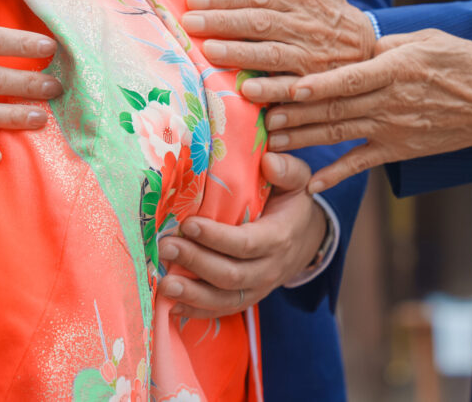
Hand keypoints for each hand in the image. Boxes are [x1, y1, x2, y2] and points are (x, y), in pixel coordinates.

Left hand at [156, 152, 325, 318]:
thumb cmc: (292, 203)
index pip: (246, 243)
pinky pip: (222, 310)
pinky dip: (197, 310)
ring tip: (165, 284)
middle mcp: (269, 268)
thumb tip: (269, 161)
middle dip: (196, 262)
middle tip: (166, 247)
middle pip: (231, 274)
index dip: (217, 237)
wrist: (306, 238)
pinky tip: (172, 304)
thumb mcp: (298, 181)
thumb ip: (287, 169)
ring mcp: (258, 288)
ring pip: (225, 298)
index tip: (189, 224)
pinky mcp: (246, 298)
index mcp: (279, 237)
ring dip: (193, 293)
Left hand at [180, 0, 374, 81]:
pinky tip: (247, 91)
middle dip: (223, 22)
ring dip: (240, 53)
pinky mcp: (317, 86)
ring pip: (272, 53)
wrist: (373, 55)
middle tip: (189, 22)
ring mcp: (312, 57)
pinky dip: (271, 90)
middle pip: (260, 22)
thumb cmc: (329, 19)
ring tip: (209, 50)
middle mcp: (305, 26)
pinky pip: (292, 88)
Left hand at [262, 29, 471, 191]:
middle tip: (257, 110)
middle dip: (293, 109)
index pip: (351, 79)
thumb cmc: (465, 63)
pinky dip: (336, 175)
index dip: (319, 85)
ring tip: (269, 140)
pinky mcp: (398, 149)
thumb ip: (388, 44)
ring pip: (339, 133)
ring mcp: (393, 128)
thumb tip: (356, 43)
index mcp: (396, 70)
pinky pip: (361, 163)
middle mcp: (390, 102)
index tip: (288, 87)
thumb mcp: (429, 39)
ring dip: (302, 138)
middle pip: (334, 106)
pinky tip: (310, 184)